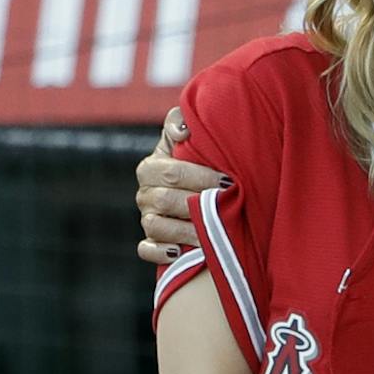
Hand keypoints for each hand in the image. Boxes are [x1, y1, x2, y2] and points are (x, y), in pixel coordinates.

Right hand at [136, 106, 220, 263]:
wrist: (201, 183)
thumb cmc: (198, 156)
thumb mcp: (190, 134)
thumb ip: (182, 121)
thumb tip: (184, 130)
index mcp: (151, 167)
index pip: (171, 173)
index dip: (200, 177)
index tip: (228, 181)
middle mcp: (145, 194)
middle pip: (164, 200)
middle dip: (196, 204)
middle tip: (223, 207)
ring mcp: (147, 218)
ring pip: (156, 227)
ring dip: (184, 231)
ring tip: (210, 233)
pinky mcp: (150, 241)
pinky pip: (146, 250)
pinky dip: (160, 253)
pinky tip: (181, 252)